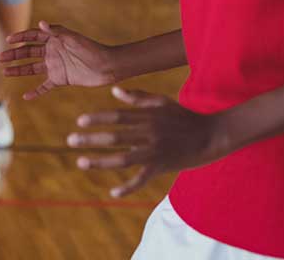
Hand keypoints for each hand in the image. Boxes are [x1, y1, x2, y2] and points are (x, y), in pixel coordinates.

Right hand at [0, 21, 116, 99]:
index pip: (33, 36)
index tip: (8, 40)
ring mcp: (55, 66)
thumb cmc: (91, 49)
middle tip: (0, 58)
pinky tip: (25, 96)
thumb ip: (55, 31)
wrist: (107, 67)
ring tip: (5, 72)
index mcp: (54, 39)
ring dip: (18, 70)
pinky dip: (35, 91)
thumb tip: (40, 23)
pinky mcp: (60, 79)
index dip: (20, 37)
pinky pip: (44, 86)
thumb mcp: (72, 38)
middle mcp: (52, 52)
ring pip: (32, 68)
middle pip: (28, 53)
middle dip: (14, 54)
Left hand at [67, 87, 228, 197]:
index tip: (80, 121)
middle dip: (91, 139)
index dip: (98, 119)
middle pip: (116, 136)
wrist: (213, 135)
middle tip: (70, 141)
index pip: (118, 117)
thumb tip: (114, 91)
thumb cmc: (185, 116)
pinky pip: (142, 179)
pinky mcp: (163, 166)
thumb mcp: (162, 102)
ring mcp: (156, 151)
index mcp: (148, 116)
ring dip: (100, 161)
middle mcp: (149, 133)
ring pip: (124, 158)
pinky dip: (128, 187)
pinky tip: (113, 192)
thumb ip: (138, 97)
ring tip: (81, 162)